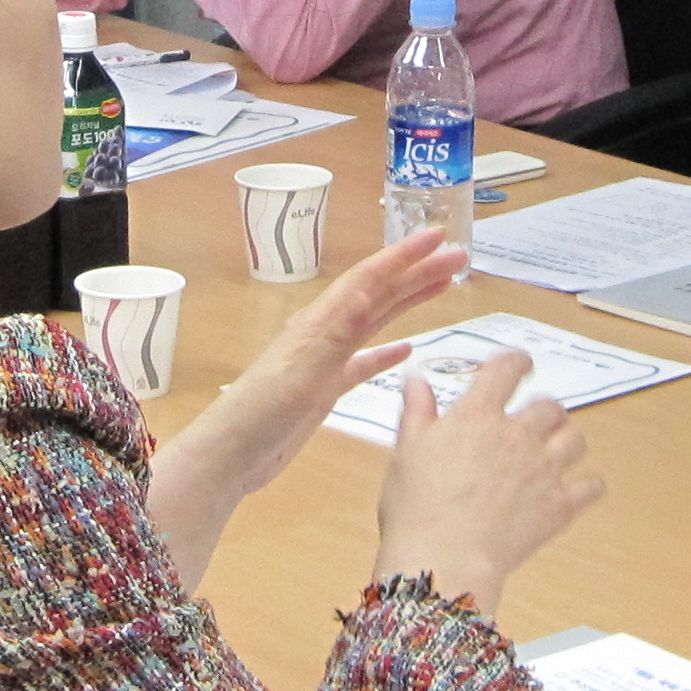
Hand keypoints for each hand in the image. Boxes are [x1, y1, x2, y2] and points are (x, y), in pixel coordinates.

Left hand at [154, 231, 461, 538]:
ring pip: (375, 321)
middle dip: (417, 272)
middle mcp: (324, 331)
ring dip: (408, 302)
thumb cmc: (264, 412)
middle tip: (458, 257)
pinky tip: (407, 350)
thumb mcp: (306, 369)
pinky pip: (363, 362)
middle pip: (379, 293)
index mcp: (321, 321)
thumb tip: (369, 288)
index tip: (440, 236)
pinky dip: (387, 352)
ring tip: (442, 286)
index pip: (370, 278)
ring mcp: (325, 359)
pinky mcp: (325, 387)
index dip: (405, 255)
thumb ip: (338, 331)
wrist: (232, 454)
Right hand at [374, 349, 603, 618]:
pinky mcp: (558, 507)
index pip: (506, 370)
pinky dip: (590, 484)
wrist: (443, 558)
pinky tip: (583, 486)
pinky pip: (591, 486)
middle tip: (536, 419)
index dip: (516, 362)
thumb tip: (416, 379)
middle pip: (549, 406)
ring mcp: (542, 471)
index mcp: (477, 416)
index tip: (521, 364)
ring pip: (575, 439)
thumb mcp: (406, 450)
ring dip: (567, 440)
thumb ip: (417, 410)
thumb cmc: (416, 507)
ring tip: (557, 448)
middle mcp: (517, 436)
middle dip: (544, 409)